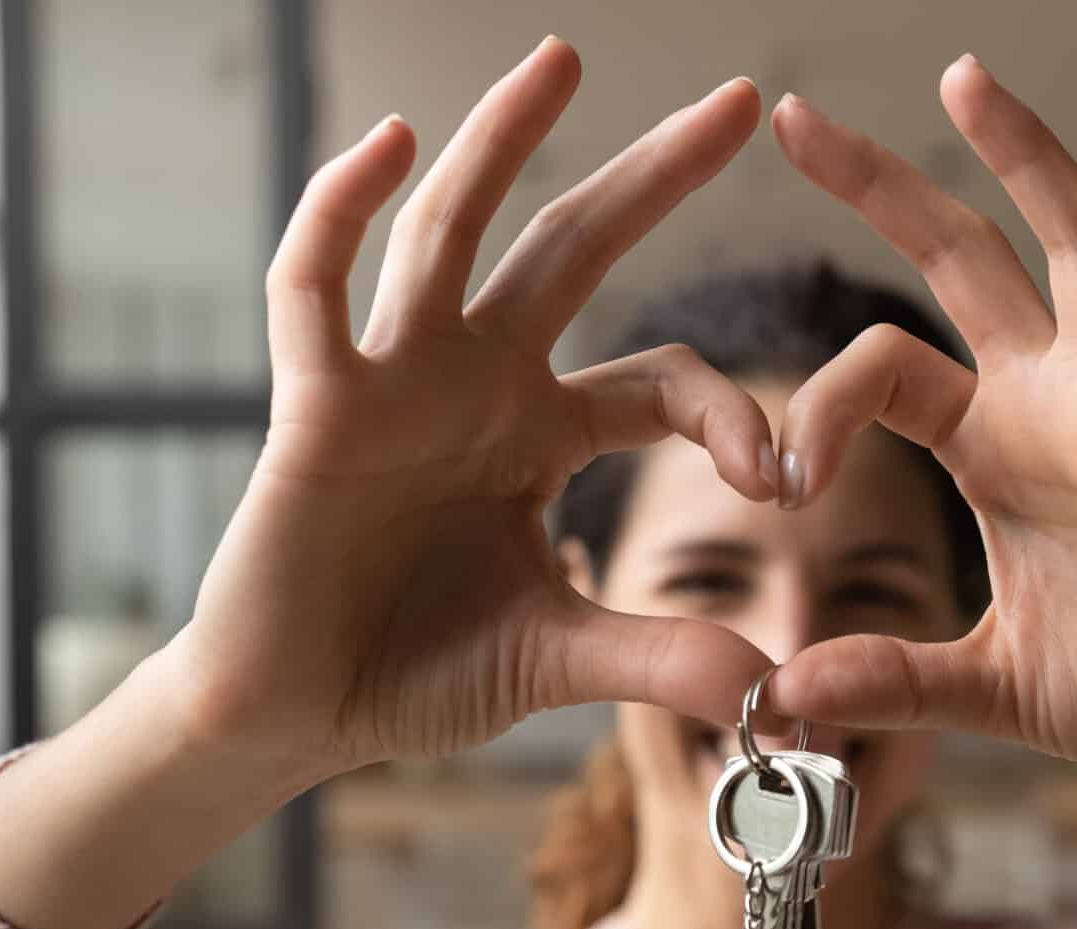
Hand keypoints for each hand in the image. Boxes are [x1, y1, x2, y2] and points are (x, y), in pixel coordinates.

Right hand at [170, 39, 779, 779]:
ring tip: (563, 58)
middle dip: (654, 176)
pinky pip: (316, 287)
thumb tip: (771, 686)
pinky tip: (388, 141)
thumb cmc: (414, 670)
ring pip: (449, 233)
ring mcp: (393, 381)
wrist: (295, 714)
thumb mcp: (557, 659)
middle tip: (741, 99)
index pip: (659, 381)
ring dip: (502, 142)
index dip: (729, 413)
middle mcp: (475, 383)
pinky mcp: (314, 404)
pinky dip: (341, 212)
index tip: (780, 478)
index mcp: (542, 434)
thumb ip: (657, 659)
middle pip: (573, 250)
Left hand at [764, 56, 1076, 765]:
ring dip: (1020, 160)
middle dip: (882, 188)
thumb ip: (891, 681)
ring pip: (1070, 246)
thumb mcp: (992, 686)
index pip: (882, 369)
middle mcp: (1053, 399)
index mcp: (991, 447)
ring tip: (962, 78)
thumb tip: (780, 700)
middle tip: (797, 116)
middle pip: (961, 260)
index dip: (818, 407)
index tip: (775, 479)